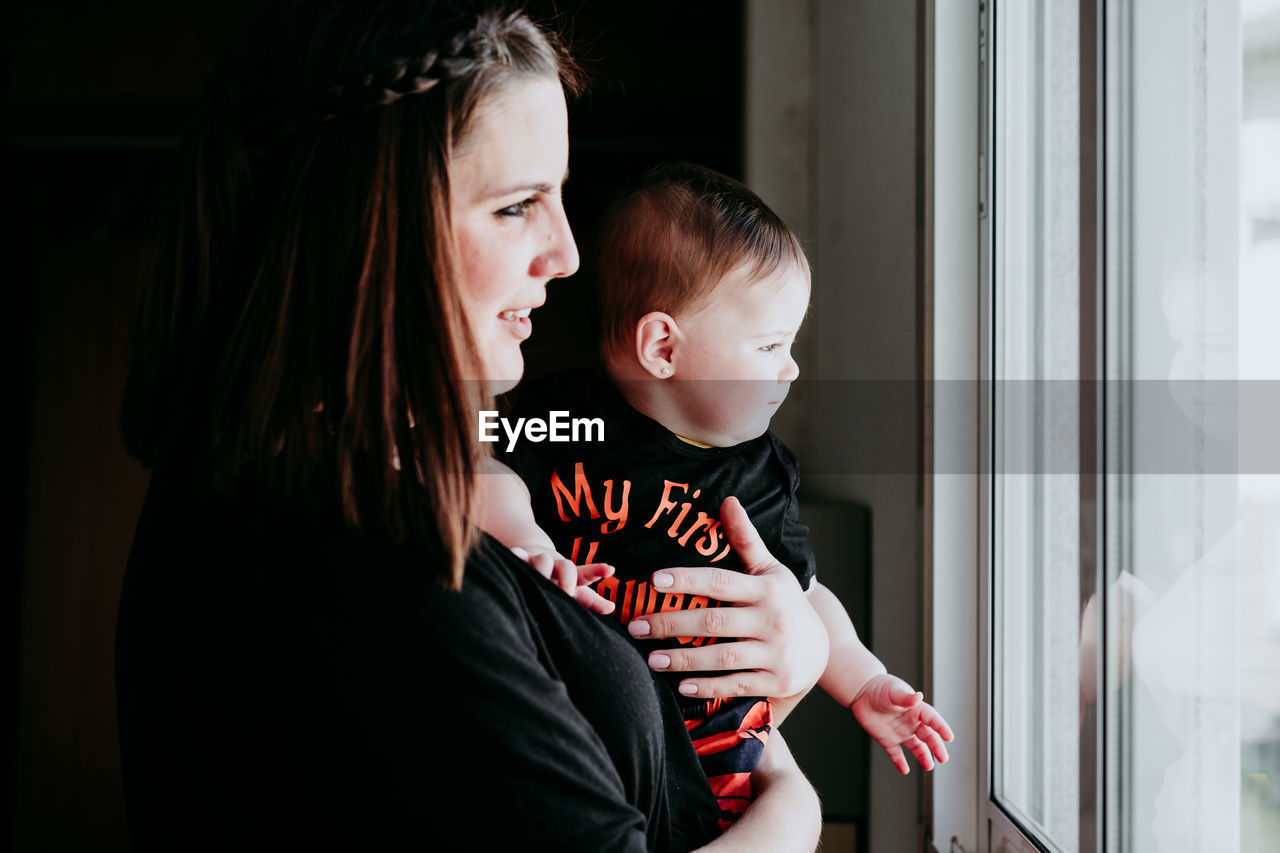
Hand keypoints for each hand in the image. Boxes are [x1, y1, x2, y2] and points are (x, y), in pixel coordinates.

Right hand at [510, 546, 615, 615]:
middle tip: (568, 592)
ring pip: (543, 561)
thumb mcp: (576, 590)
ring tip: (541, 580)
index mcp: (572, 576)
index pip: (586, 574)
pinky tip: (515, 555)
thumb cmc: (561, 580)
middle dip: (568, 579)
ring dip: (544, 570)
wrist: (536, 554)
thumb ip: (592, 601)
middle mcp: (557, 566)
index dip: (597, 571)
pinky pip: (518, 555)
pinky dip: (517, 555)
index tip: (610, 570)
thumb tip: (612, 607)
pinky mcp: (521, 558)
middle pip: (566, 567)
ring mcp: (539, 560)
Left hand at [626, 497, 828, 699]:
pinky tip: (681, 686)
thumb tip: (727, 501)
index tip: (654, 580)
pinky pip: (737, 685)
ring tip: (651, 658)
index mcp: (767, 589)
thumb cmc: (786, 604)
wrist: (824, 649)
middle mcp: (773, 619)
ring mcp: (777, 653)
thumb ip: (745, 539)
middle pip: (715, 620)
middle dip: (671, 623)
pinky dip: (709, 688)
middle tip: (637, 626)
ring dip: (684, 659)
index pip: (721, 581)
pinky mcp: (778, 682)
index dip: (687, 579)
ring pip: (723, 656)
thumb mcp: (771, 570)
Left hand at [850, 673, 953, 773]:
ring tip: (929, 766)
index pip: (932, 720)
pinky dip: (900, 762)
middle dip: (936, 747)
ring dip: (923, 757)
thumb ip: (906, 698)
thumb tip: (919, 696)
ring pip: (916, 747)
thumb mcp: (894, 692)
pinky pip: (895, 754)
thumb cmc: (880, 687)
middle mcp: (911, 722)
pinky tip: (905, 770)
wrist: (861, 691)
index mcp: (916, 709)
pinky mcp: (887, 739)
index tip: (949, 738)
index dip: (941, 728)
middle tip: (944, 758)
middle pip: (927, 736)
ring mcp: (900, 732)